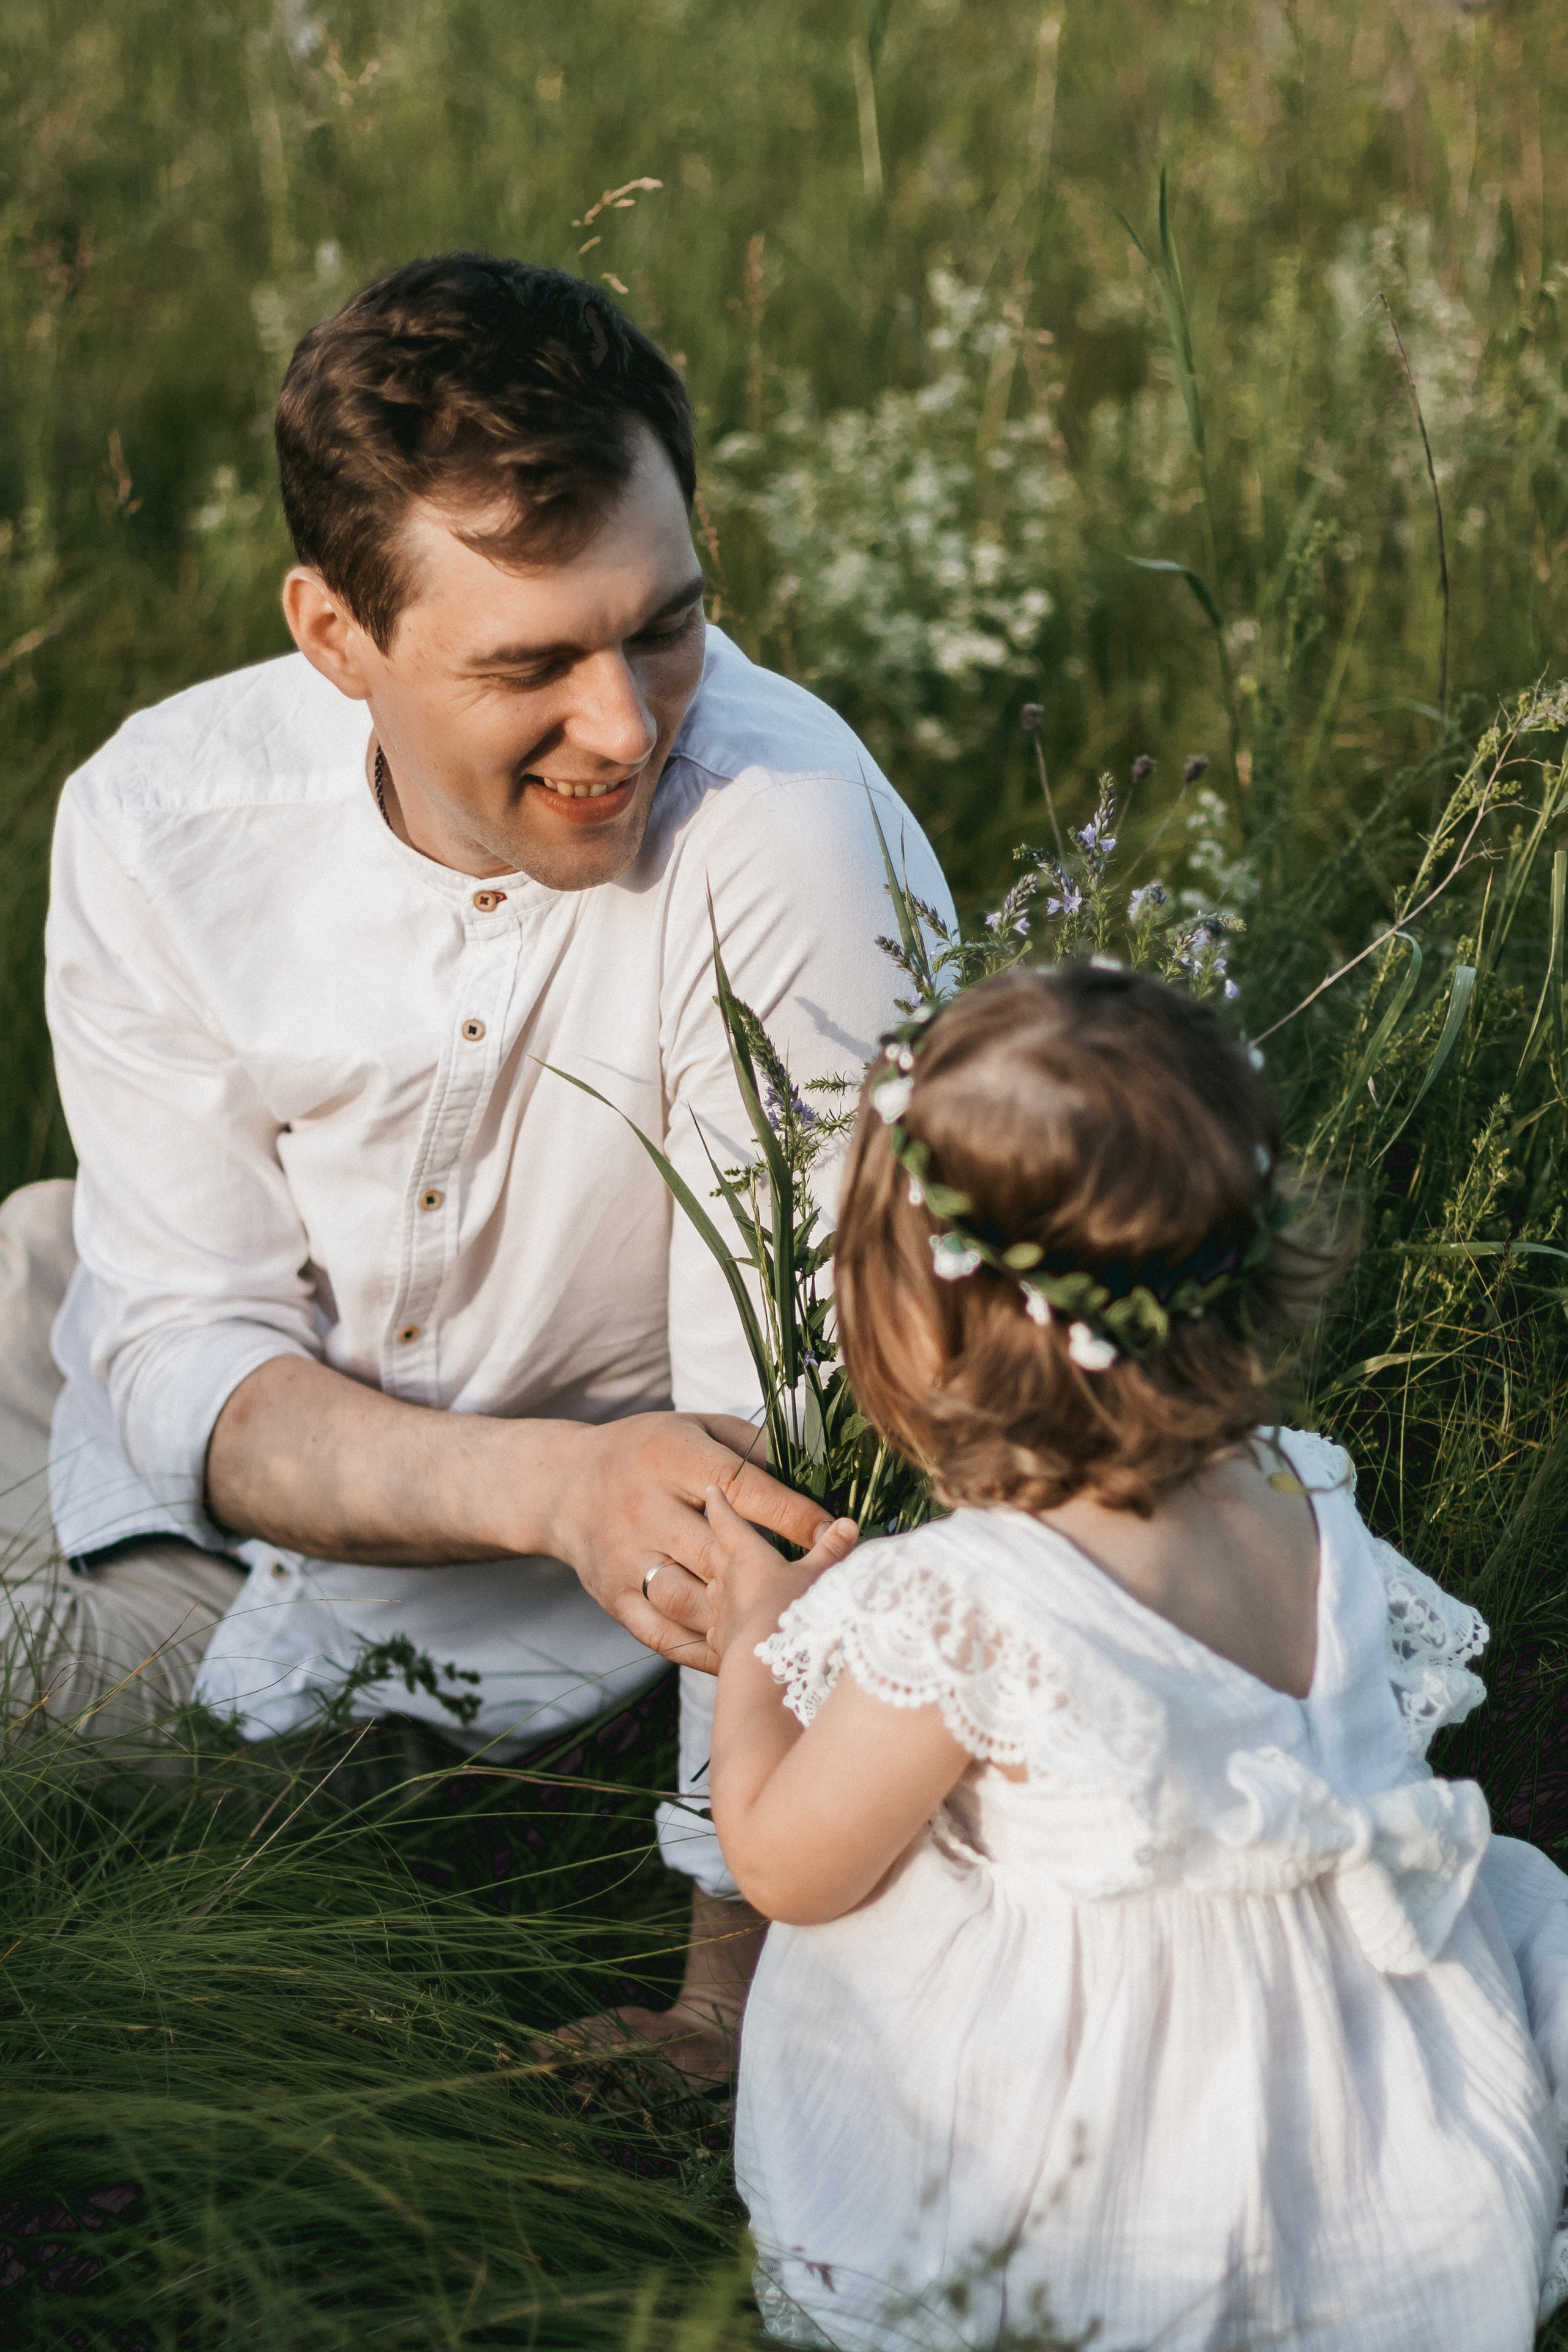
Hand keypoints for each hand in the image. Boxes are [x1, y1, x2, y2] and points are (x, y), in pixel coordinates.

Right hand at [544, 1412, 846, 1671]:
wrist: (565, 1484)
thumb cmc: (650, 1451)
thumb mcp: (697, 1427)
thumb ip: (753, 1446)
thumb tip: (816, 1471)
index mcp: (671, 1456)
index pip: (744, 1489)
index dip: (795, 1515)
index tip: (838, 1533)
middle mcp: (644, 1507)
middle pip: (719, 1551)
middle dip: (775, 1574)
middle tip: (823, 1592)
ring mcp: (625, 1557)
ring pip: (690, 1599)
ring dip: (739, 1619)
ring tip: (784, 1629)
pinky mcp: (612, 1596)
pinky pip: (662, 1635)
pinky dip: (704, 1650)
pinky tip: (740, 1651)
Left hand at [695, 1481, 857, 1672]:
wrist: (762, 1668)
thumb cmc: (790, 1612)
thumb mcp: (817, 1577)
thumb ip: (831, 1550)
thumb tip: (847, 1522)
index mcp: (746, 1556)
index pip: (726, 1521)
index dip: (720, 1503)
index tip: (711, 1489)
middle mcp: (725, 1580)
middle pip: (714, 1552)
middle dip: (714, 1539)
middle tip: (712, 1528)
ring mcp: (719, 1612)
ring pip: (712, 1588)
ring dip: (717, 1581)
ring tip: (725, 1578)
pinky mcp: (720, 1642)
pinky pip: (715, 1625)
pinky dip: (722, 1620)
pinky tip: (727, 1626)